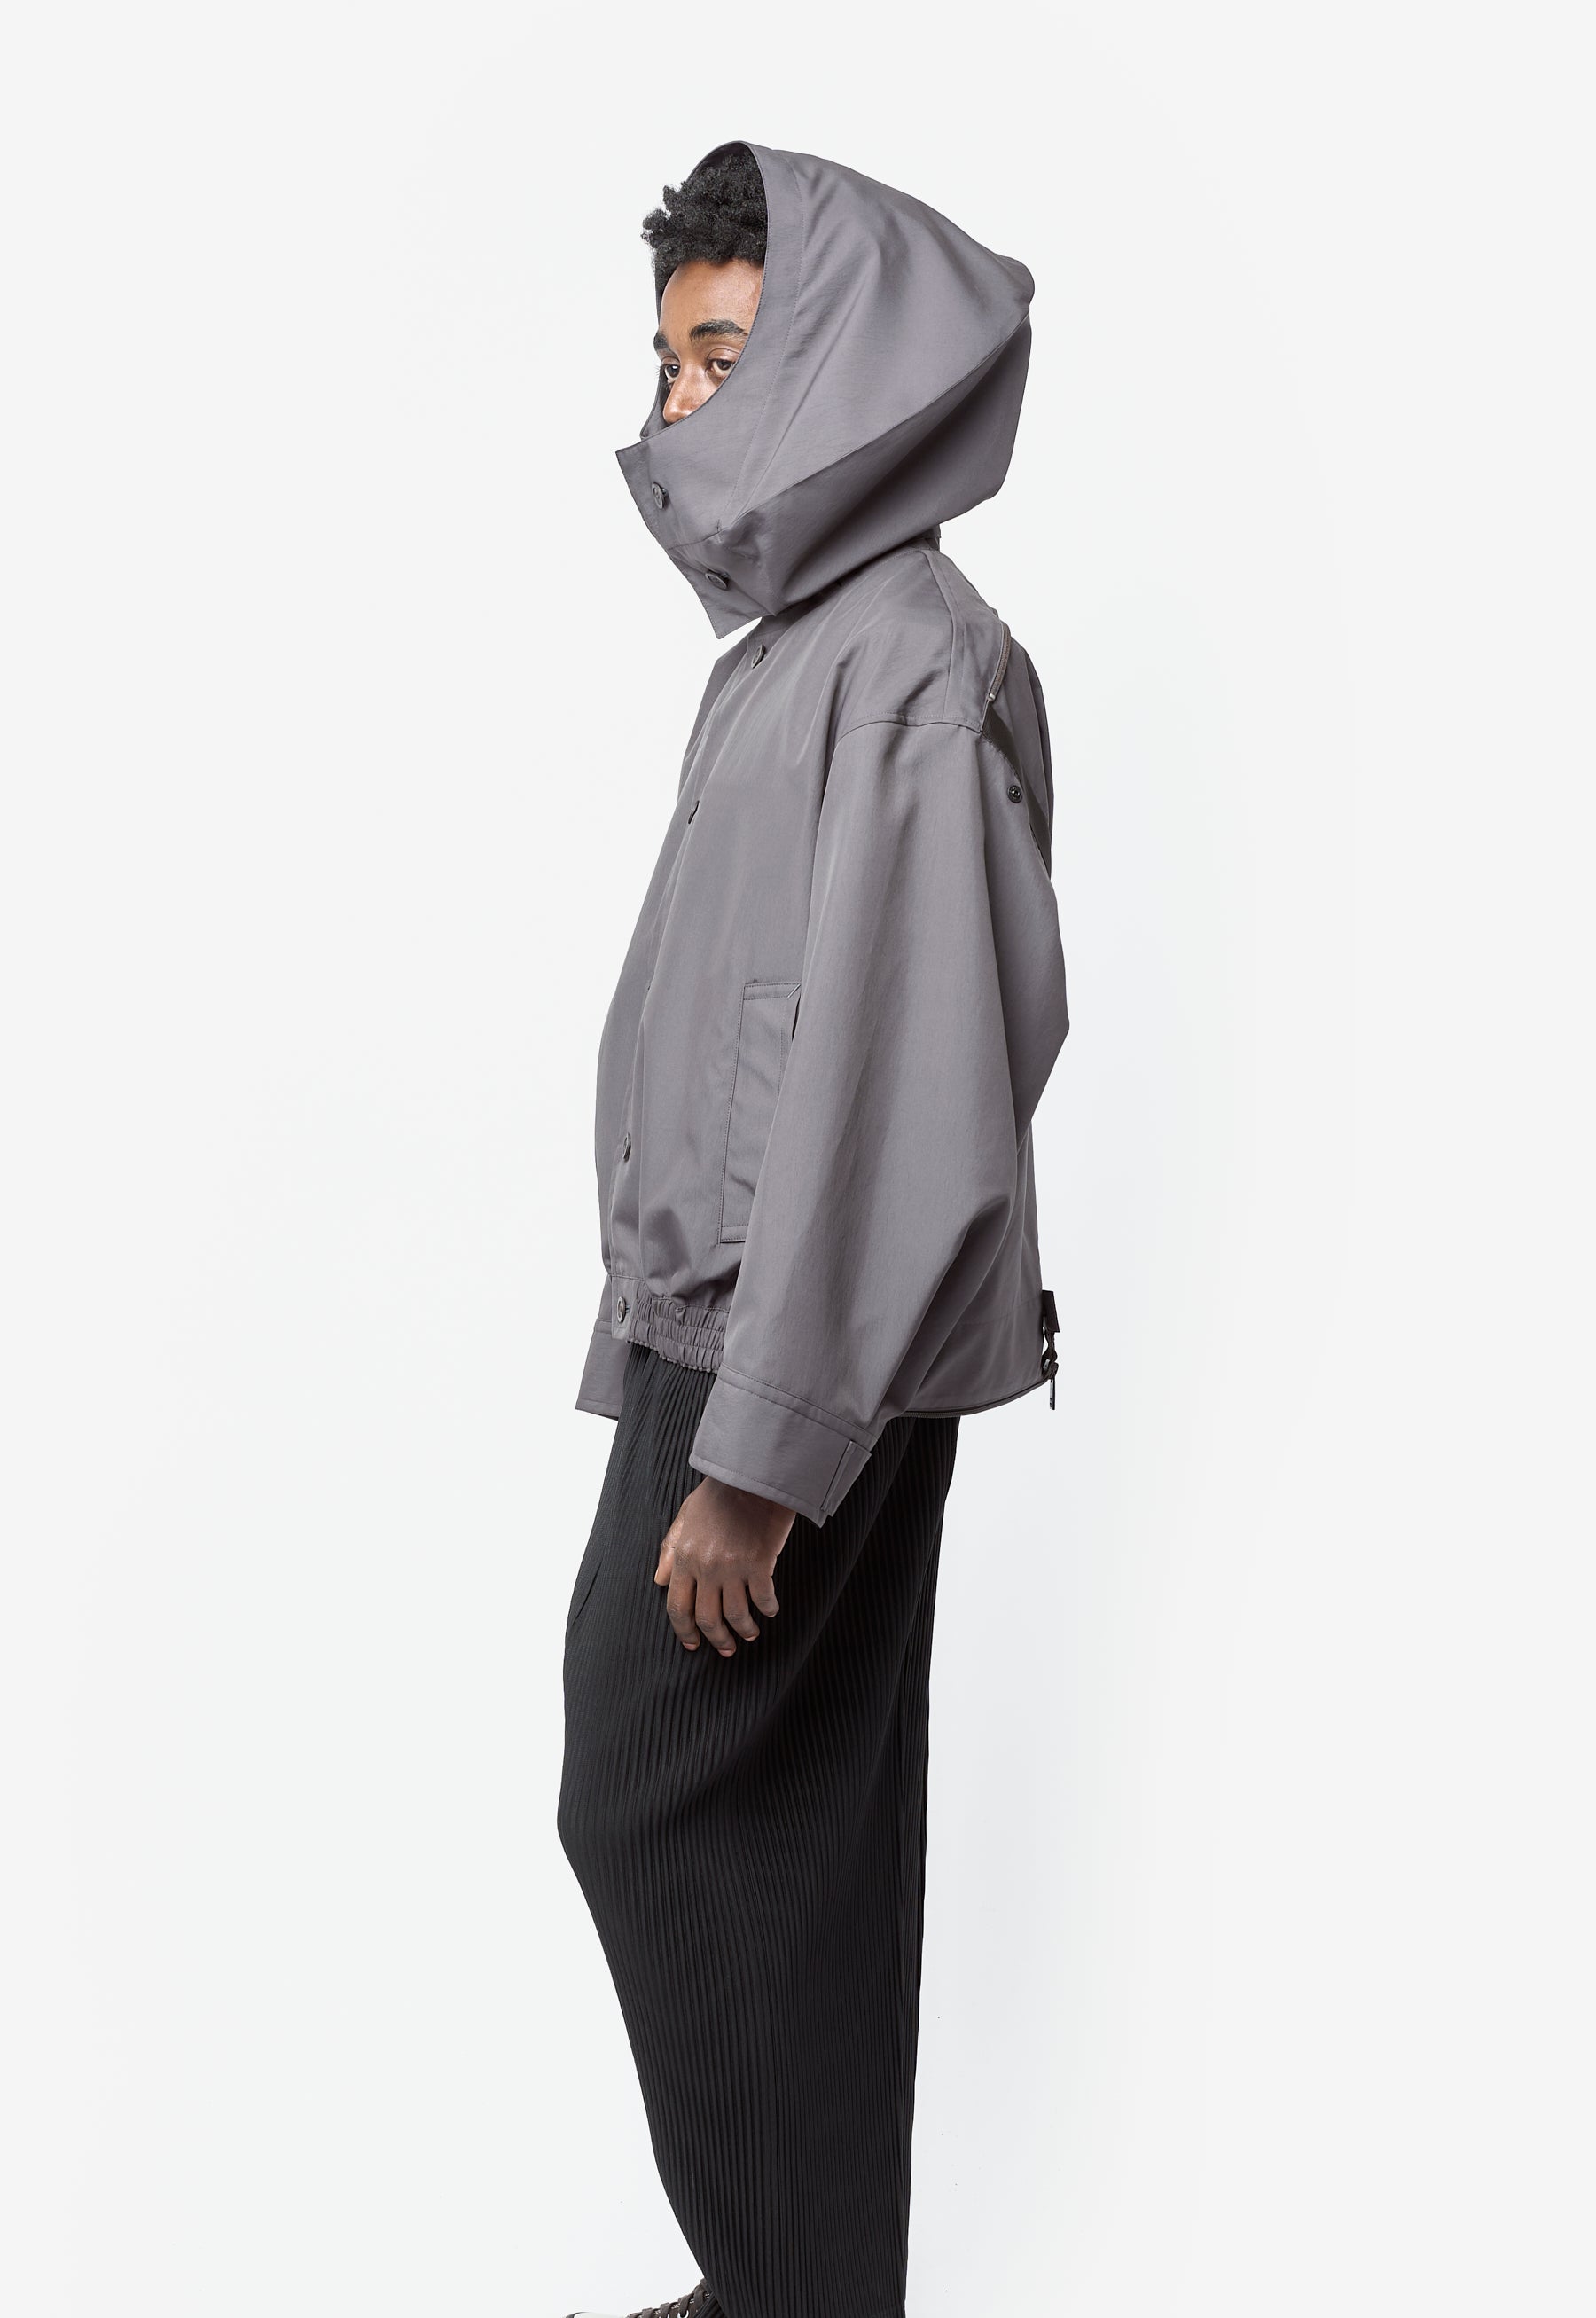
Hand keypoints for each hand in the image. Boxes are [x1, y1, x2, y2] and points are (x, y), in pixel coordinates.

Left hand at [654, 1476, 793, 1654]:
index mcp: (685, 1557)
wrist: (753, 1474)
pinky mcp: (760, 1563)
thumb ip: (671, 1549)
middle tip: (725, 1649)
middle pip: (707, 1619)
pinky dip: (768, 1609)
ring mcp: (733, 1567)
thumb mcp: (686, 1516)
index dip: (684, 1631)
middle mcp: (705, 1567)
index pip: (677, 1606)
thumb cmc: (721, 1492)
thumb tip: (658, 1580)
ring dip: (744, 1630)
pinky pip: (763, 1599)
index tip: (692, 1644)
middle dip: (716, 1640)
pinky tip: (771, 1610)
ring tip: (751, 1634)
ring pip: (736, 1615)